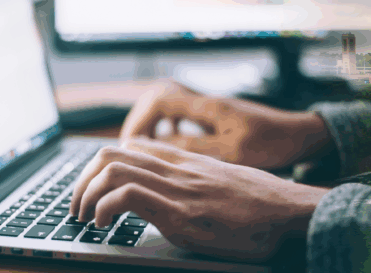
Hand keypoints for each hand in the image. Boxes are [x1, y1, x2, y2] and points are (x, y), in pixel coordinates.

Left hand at [69, 138, 329, 259]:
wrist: (292, 211)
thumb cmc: (265, 205)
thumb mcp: (226, 184)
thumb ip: (199, 182)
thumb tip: (183, 196)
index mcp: (188, 162)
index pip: (131, 147)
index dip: (102, 167)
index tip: (95, 191)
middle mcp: (178, 169)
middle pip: (110, 152)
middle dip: (82, 181)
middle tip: (78, 207)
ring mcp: (178, 189)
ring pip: (111, 168)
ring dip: (85, 195)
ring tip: (86, 217)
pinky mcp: (181, 212)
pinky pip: (127, 196)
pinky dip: (104, 209)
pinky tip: (105, 225)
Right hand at [121, 80, 331, 169]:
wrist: (301, 136)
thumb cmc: (274, 143)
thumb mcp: (232, 152)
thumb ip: (194, 147)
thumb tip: (158, 146)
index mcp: (209, 106)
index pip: (159, 101)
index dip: (139, 122)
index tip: (131, 146)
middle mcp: (208, 102)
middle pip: (158, 98)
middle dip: (141, 122)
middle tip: (133, 148)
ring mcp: (212, 108)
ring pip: (169, 106)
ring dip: (154, 125)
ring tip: (145, 149)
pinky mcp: (218, 117)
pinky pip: (183, 115)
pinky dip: (170, 128)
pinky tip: (171, 146)